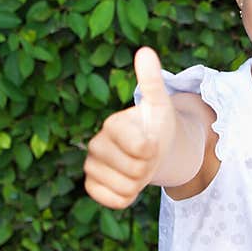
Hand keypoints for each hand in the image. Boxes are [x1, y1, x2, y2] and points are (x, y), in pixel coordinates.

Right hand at [83, 47, 176, 208]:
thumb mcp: (160, 103)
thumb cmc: (157, 126)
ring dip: (140, 183)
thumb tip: (144, 50)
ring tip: (138, 167)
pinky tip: (127, 183)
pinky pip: (114, 200)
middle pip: (135, 170)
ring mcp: (91, 167)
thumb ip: (152, 81)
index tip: (152, 140)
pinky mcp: (91, 187)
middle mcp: (95, 145)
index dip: (153, 149)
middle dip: (149, 167)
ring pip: (126, 187)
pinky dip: (127, 197)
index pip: (141, 148)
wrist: (153, 150)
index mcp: (112, 125)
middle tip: (147, 156)